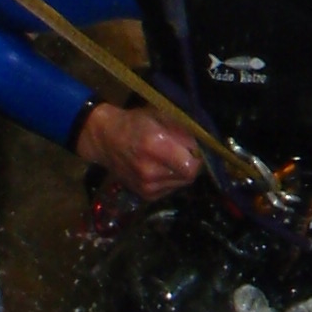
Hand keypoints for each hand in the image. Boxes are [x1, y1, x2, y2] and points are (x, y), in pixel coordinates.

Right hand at [73, 100, 203, 201]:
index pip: (193, 161)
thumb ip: (183, 129)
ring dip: (182, 171)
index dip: (198, 154)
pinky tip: (162, 167)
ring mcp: (147, 185)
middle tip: (186, 152)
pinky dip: (172, 178)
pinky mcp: (146, 195)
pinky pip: (171, 188)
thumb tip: (206, 142)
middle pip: (190, 175)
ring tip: (171, 158)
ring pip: (182, 183)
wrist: (105, 139)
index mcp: (154, 145)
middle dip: (193, 163)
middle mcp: (150, 170)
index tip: (195, 146)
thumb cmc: (135, 122)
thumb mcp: (160, 115)